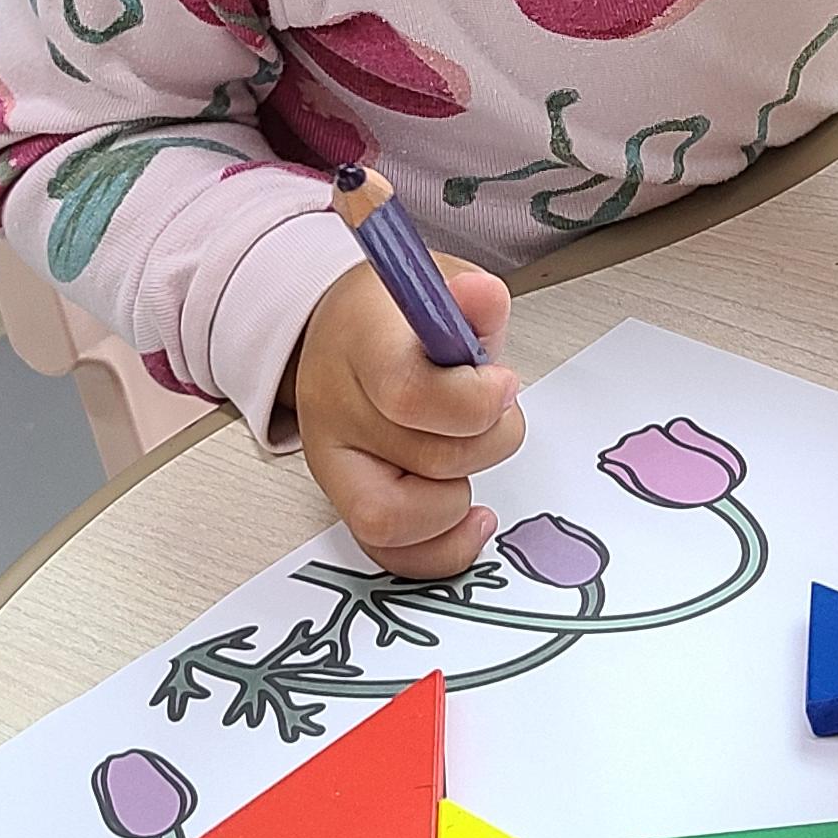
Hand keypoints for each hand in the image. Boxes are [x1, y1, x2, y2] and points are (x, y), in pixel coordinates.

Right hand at [292, 254, 525, 574]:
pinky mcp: (342, 499)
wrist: (344, 332)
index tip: (503, 384)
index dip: (472, 402)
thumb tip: (482, 298)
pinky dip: (438, 548)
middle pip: (425, 457)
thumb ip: (473, 300)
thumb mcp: (439, 287)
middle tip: (496, 409)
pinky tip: (470, 519)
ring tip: (471, 451)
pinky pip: (386, 551)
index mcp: (361, 344)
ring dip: (459, 495)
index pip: (406, 393)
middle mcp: (337, 408)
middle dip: (487, 440)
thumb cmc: (396, 316)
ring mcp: (334, 460)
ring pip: (399, 517)